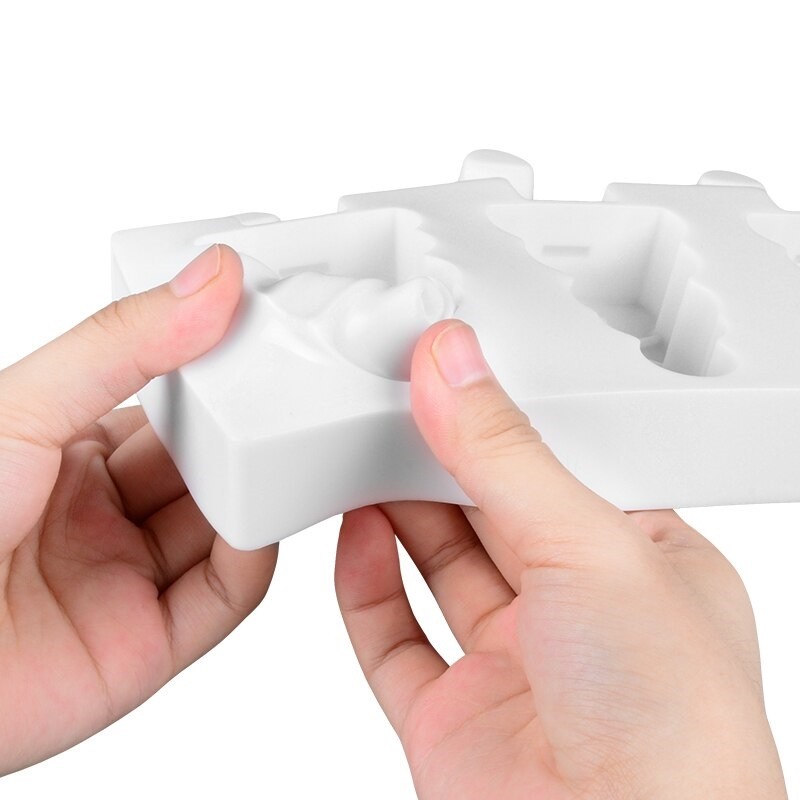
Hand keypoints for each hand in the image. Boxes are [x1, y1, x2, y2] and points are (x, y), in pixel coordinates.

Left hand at [0, 245, 276, 774]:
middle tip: (288, 398)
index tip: (262, 342)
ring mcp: (126, 579)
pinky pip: (223, 597)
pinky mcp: (146, 645)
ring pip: (223, 531)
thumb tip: (211, 278)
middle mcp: (103, 517)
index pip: (171, 413)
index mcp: (71, 455)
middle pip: (205, 470)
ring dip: (257, 496)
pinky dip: (253, 561)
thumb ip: (121, 343)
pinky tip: (261, 526)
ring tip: (285, 457)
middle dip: (245, 437)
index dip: (217, 382)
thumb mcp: (23, 406)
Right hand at [335, 321, 785, 798]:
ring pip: (437, 566)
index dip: (501, 418)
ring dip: (396, 509)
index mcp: (641, 567)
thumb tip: (450, 364)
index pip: (559, 466)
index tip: (449, 369)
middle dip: (438, 456)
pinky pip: (392, 635)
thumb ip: (505, 455)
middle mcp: (576, 617)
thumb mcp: (590, 548)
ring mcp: (511, 668)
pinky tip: (352, 531)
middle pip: (489, 511)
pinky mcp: (451, 717)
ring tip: (358, 446)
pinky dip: (365, 582)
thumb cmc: (672, 729)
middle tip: (390, 397)